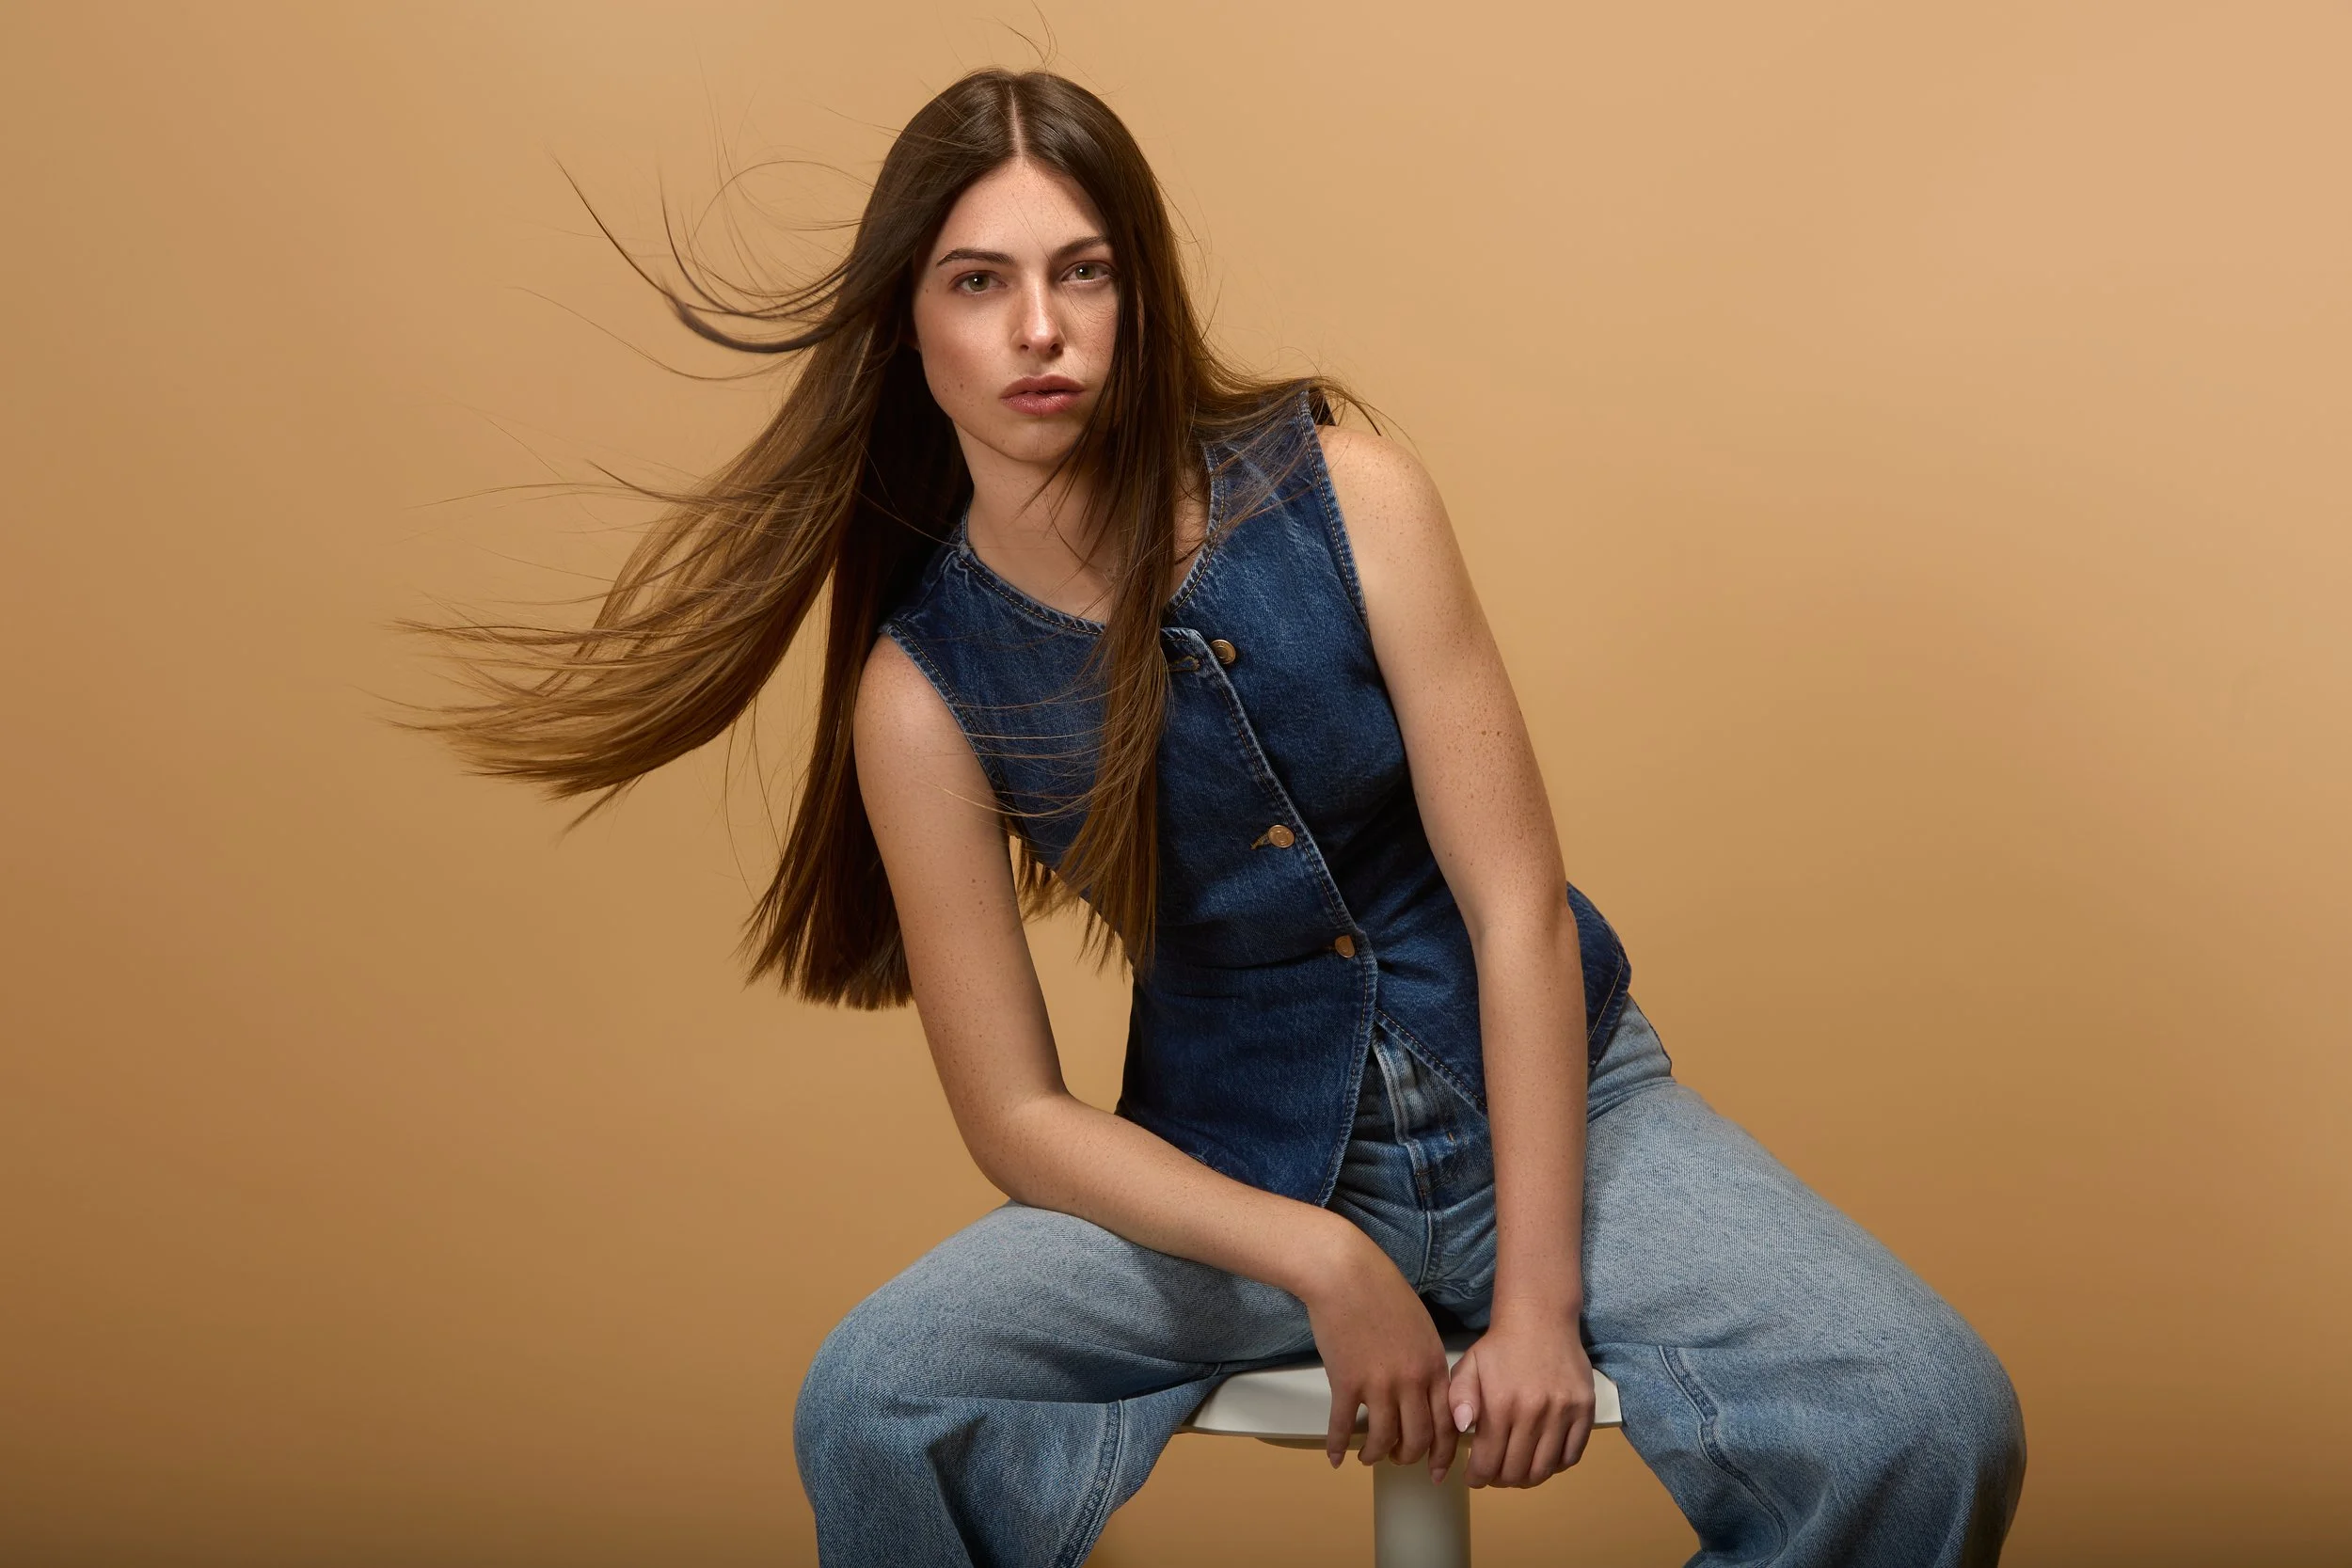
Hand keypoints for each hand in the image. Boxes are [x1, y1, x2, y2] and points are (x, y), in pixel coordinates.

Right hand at [1295, 1222, 1460, 1480]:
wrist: (1345, 1273)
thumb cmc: (1381, 1291)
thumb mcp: (1421, 1326)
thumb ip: (1428, 1361)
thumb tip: (1426, 1392)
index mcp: (1434, 1365)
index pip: (1448, 1423)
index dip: (1443, 1453)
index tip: (1437, 1470)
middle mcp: (1412, 1380)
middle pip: (1418, 1438)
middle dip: (1409, 1457)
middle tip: (1399, 1460)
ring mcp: (1379, 1384)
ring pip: (1384, 1439)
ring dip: (1375, 1455)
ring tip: (1368, 1456)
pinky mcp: (1346, 1382)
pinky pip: (1344, 1426)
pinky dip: (1338, 1445)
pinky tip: (1335, 1455)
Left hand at [1447, 1312, 1595, 1487]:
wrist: (1541, 1319)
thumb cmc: (1500, 1346)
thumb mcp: (1468, 1366)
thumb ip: (1459, 1398)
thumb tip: (1463, 1429)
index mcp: (1501, 1404)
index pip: (1488, 1461)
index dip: (1478, 1477)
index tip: (1474, 1478)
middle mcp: (1534, 1412)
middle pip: (1516, 1471)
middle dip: (1500, 1480)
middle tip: (1494, 1475)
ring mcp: (1562, 1413)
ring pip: (1544, 1469)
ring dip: (1527, 1479)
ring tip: (1517, 1472)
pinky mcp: (1584, 1410)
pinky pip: (1572, 1455)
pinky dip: (1556, 1466)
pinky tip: (1542, 1459)